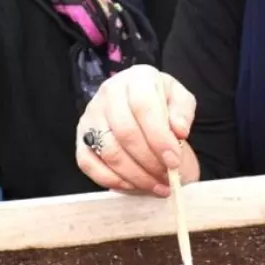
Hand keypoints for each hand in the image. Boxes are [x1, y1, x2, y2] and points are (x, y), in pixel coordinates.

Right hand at [75, 65, 197, 195]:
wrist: (140, 103)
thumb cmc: (162, 102)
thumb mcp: (180, 99)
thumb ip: (183, 112)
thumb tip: (179, 131)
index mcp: (137, 79)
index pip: (143, 107)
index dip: (159, 138)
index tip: (174, 161)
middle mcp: (109, 93)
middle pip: (125, 133)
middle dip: (149, 161)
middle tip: (168, 178)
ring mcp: (91, 115)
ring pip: (109, 151)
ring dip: (135, 175)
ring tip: (156, 185)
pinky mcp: (81, 136)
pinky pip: (88, 163)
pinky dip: (111, 180)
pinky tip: (132, 185)